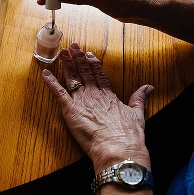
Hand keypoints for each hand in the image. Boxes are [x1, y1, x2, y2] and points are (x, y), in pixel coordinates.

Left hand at [42, 43, 152, 172]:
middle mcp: (94, 95)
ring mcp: (82, 101)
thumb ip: (139, 98)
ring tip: (61, 53)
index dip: (93, 64)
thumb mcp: (138, 114)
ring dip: (66, 65)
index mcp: (109, 95)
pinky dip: (50, 83)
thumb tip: (148, 87)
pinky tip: (45, 73)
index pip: (99, 75)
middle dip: (78, 58)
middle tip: (73, 46)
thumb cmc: (128, 135)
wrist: (118, 147)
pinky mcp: (70, 110)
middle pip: (84, 72)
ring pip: (72, 78)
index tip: (89, 54)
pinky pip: (58, 93)